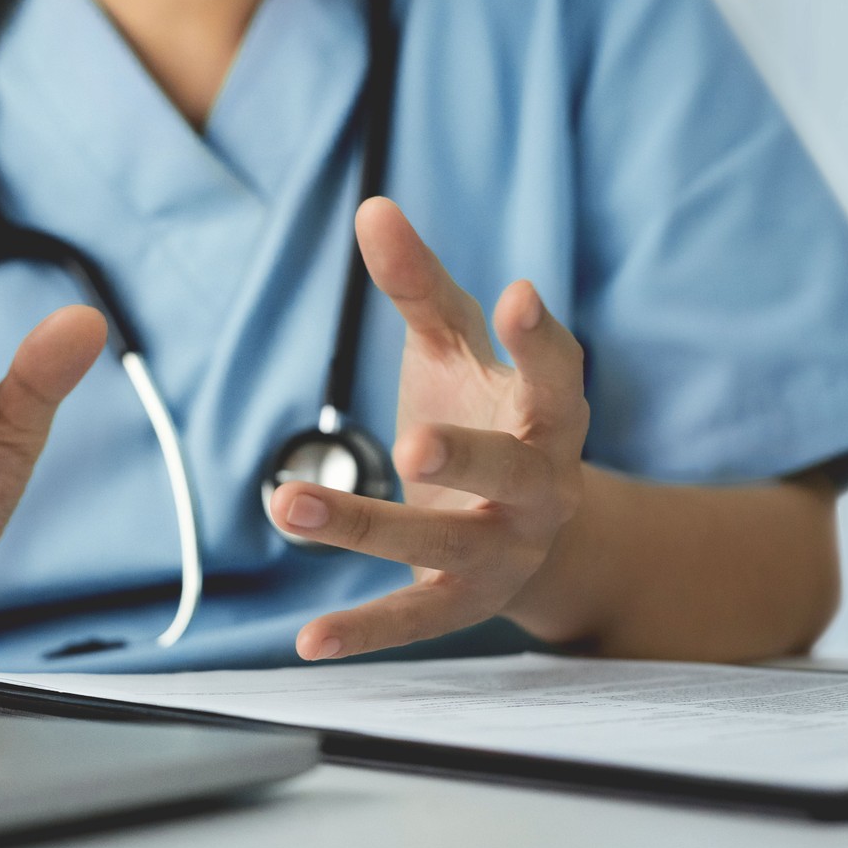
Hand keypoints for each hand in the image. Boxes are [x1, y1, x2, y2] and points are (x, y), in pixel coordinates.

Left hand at [268, 197, 589, 659]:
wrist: (537, 538)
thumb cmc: (488, 418)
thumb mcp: (455, 351)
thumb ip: (420, 288)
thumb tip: (372, 207)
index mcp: (547, 416)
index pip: (556, 375)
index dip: (539, 339)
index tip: (518, 295)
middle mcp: (538, 487)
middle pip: (512, 471)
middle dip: (466, 456)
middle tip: (412, 441)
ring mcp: (502, 550)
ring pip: (442, 542)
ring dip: (368, 526)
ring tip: (291, 504)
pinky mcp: (462, 601)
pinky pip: (413, 618)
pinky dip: (362, 631)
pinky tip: (307, 639)